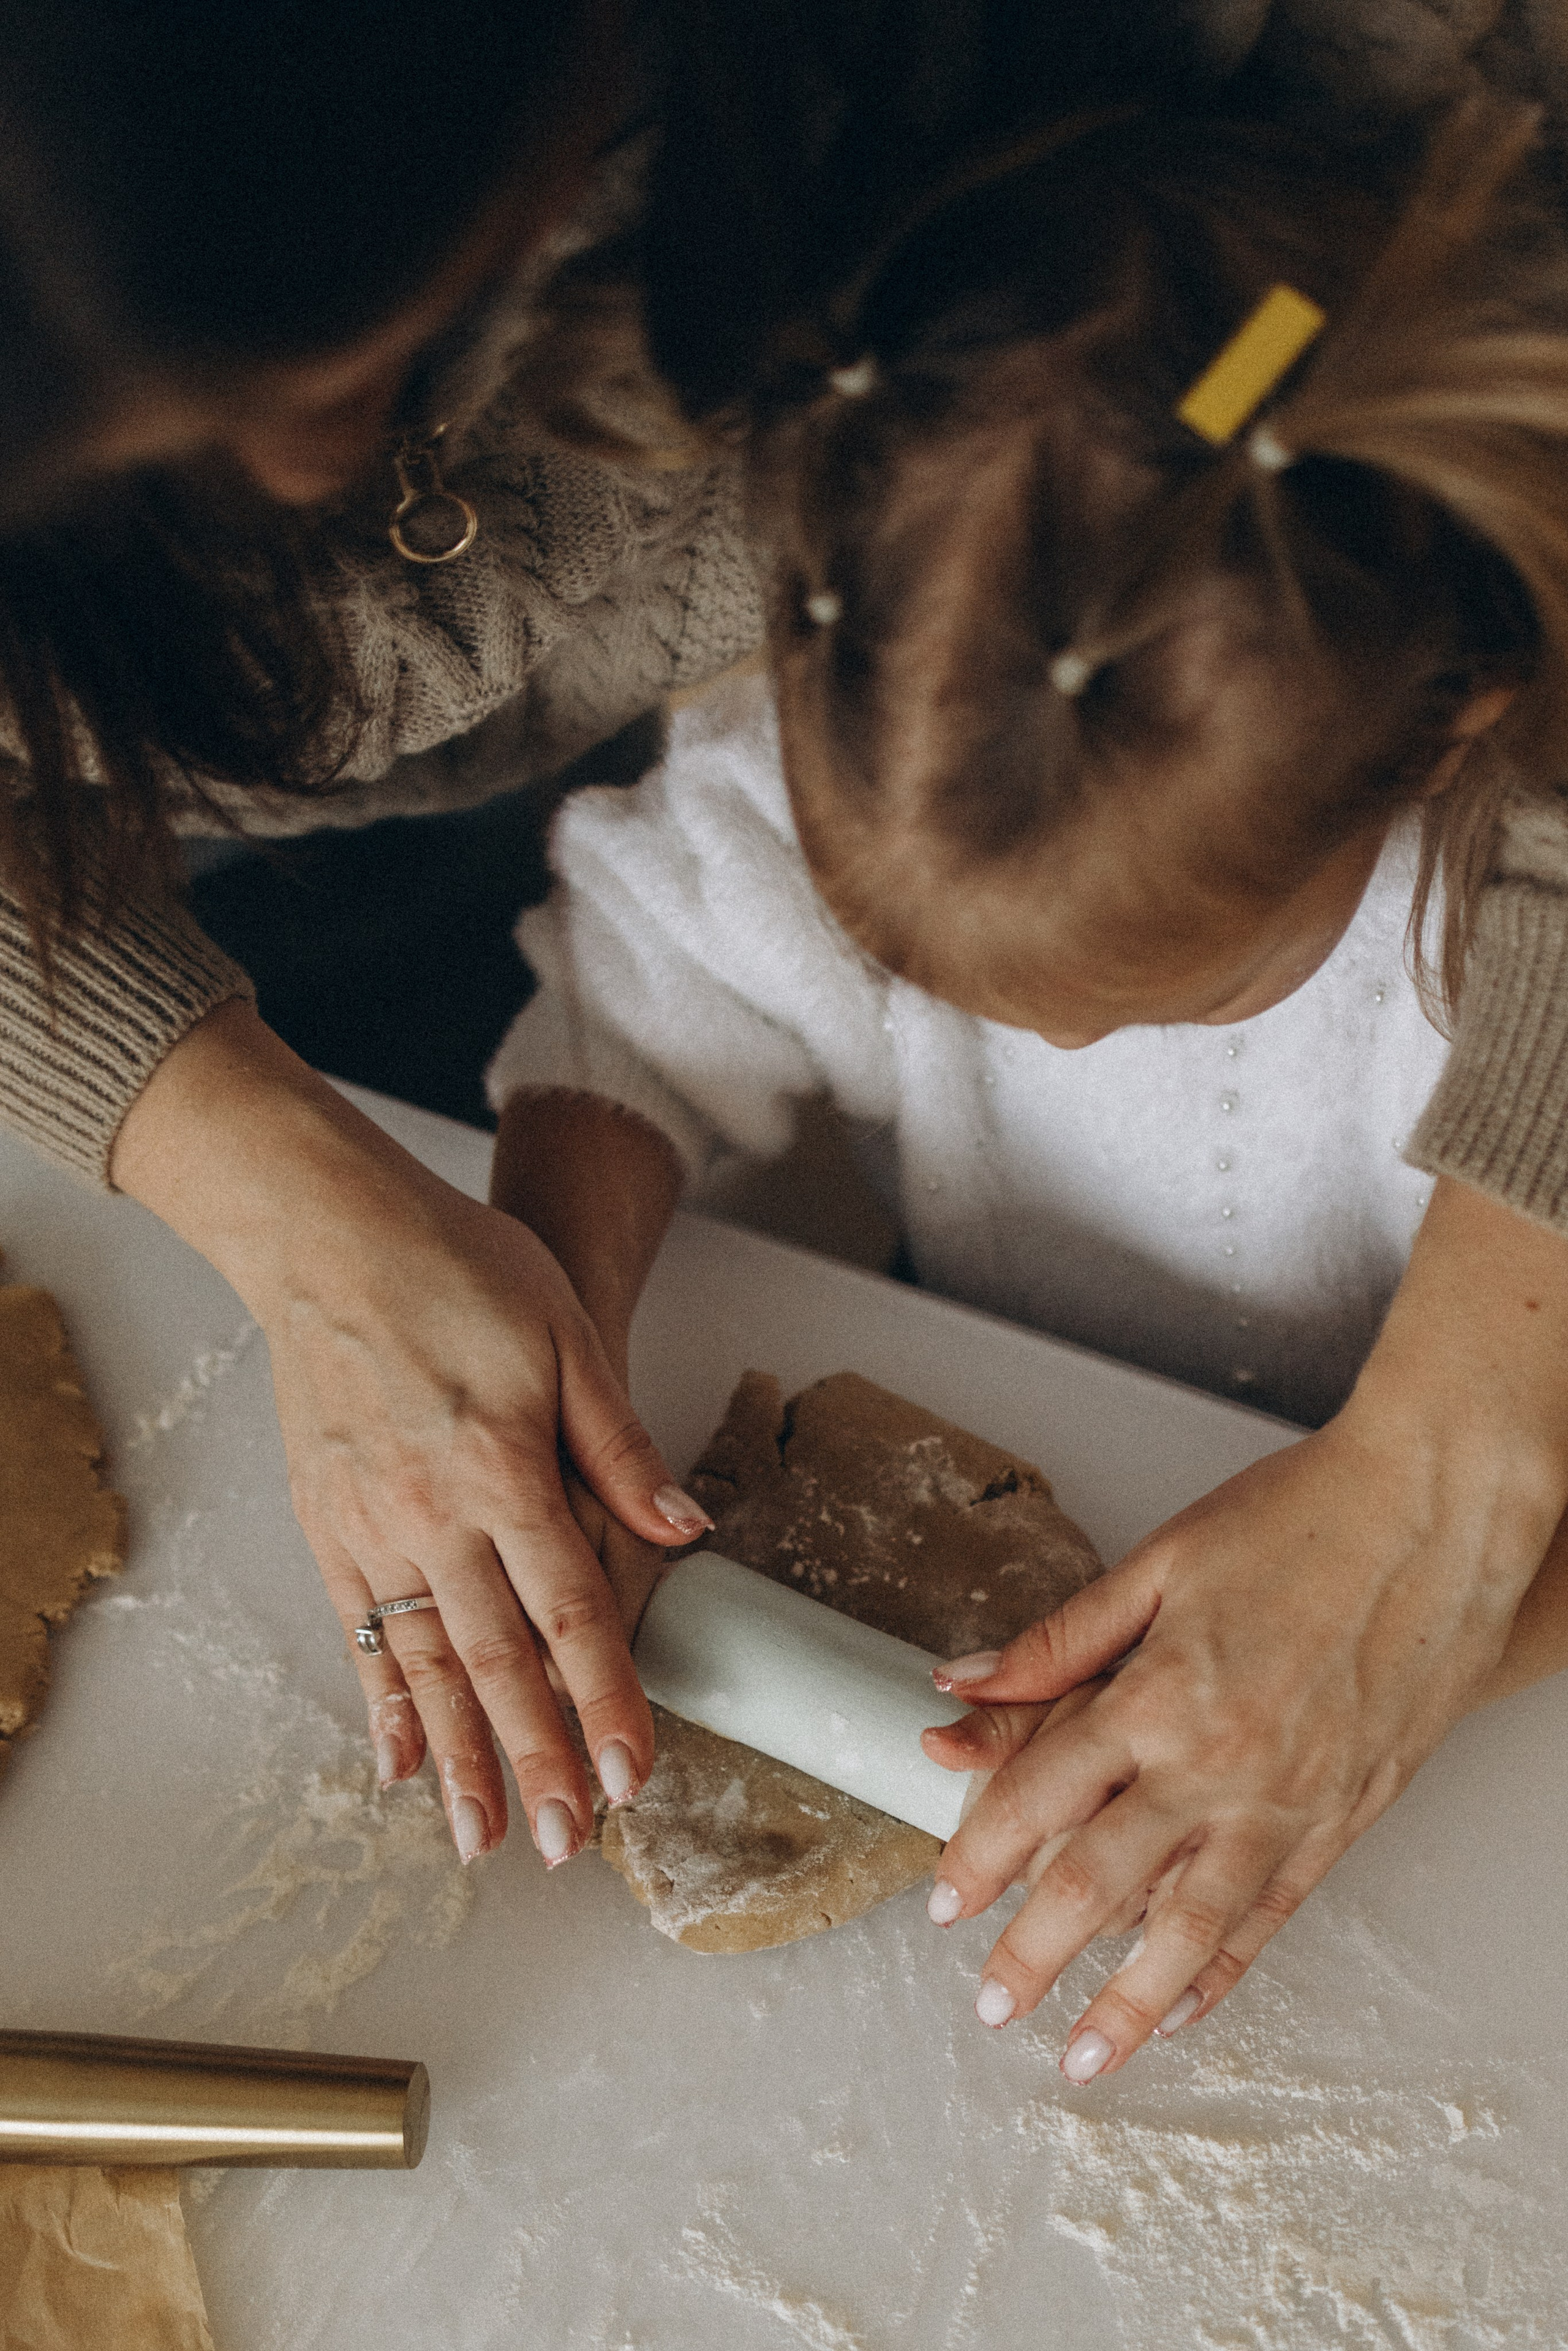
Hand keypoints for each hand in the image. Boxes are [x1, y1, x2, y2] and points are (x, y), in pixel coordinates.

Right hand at [111, 1004, 706, 1864]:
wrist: (330, 1234)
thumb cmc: (458, 1270)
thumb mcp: (567, 1336)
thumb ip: (622, 1446)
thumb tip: (685, 1528)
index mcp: (504, 1469)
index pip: (571, 1613)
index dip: (605, 1701)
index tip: (632, 1775)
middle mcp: (432, 1513)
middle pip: (495, 1663)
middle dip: (534, 1761)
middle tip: (565, 1845)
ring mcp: (369, 1525)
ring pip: (421, 1666)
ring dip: (455, 1759)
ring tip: (479, 1838)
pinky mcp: (326, 1523)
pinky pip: (359, 1632)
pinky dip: (380, 1703)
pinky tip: (398, 1762)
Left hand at [923, 1176, 1567, 2080]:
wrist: (1437, 1517)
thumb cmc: (1303, 1519)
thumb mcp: (1161, 1561)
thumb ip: (1059, 1639)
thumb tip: (962, 1679)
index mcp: (1158, 1694)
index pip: (1039, 1795)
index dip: (980, 1852)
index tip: (944, 1899)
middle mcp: (1218, 1763)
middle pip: (1099, 1882)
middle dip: (1034, 1953)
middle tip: (990, 2002)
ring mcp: (1287, 1800)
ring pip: (1192, 1927)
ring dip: (1131, 2001)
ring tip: (1084, 2053)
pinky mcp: (1346, 1816)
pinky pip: (1276, 1912)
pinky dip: (1229, 1966)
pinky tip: (1192, 2003)